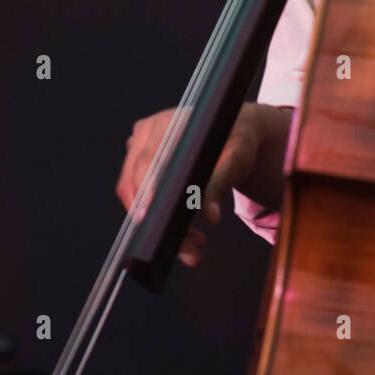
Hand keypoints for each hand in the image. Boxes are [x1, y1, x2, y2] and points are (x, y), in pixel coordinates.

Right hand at [116, 103, 290, 265]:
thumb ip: (221, 184)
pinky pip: (140, 198)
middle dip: (159, 223)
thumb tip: (209, 216)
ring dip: (160, 227)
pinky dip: (159, 220)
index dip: (146, 191)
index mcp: (168, 123)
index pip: (147, 161)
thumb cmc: (237, 141)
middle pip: (138, 184)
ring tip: (193, 248)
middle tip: (188, 250)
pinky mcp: (141, 165)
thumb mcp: (236, 160)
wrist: (237, 133)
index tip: (149, 219)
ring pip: (136, 197)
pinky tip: (186, 236)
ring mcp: (139, 148)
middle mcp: (147, 133)